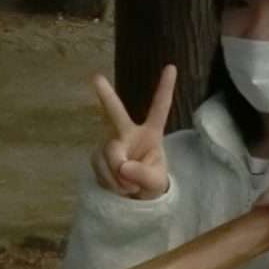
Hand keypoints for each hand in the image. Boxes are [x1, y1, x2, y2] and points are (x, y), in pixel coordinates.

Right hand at [90, 65, 176, 198]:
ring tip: (130, 189)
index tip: (172, 67)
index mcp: (150, 134)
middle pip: (115, 113)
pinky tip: (117, 189)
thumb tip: (122, 165)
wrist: (136, 201)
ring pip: (109, 153)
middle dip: (106, 95)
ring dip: (118, 176)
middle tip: (96, 78)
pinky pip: (99, 166)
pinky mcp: (98, 157)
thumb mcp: (156, 182)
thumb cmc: (152, 184)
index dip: (165, 89)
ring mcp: (111, 144)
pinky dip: (109, 181)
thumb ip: (144, 174)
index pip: (159, 109)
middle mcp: (128, 133)